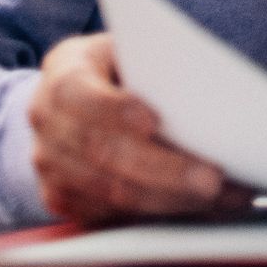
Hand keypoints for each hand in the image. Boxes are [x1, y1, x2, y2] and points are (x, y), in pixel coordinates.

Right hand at [26, 32, 253, 225]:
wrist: (68, 99)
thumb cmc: (114, 69)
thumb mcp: (127, 51)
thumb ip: (153, 65)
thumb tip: (208, 89)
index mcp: (63, 76)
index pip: (81, 96)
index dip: (115, 111)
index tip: (154, 121)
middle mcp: (47, 124)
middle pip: (102, 153)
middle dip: (163, 169)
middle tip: (211, 179)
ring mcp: (49, 165)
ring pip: (110, 192)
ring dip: (169, 199)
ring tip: (220, 197)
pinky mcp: (61, 198)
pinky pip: (110, 214)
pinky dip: (158, 214)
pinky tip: (198, 206)